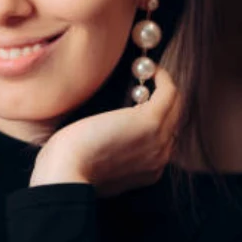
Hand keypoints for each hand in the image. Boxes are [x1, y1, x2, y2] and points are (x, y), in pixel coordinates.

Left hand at [29, 67, 181, 196]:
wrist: (66, 173)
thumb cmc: (69, 167)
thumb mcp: (96, 166)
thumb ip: (110, 154)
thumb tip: (105, 134)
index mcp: (149, 170)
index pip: (162, 138)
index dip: (153, 116)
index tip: (139, 98)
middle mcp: (161, 157)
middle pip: (174, 120)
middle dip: (163, 99)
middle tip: (146, 79)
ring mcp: (159, 139)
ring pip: (175, 106)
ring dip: (165, 86)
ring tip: (148, 70)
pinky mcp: (151, 121)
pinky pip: (169, 93)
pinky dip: (163, 77)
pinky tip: (150, 68)